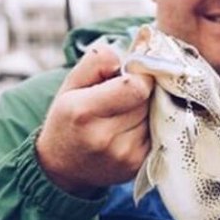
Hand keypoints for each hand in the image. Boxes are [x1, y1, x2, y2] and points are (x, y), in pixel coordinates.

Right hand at [36, 40, 153, 195]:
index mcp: (84, 112)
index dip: (140, 75)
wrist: (62, 168)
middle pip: (147, 101)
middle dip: (141, 92)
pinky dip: (147, 128)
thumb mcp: (71, 85)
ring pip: (154, 118)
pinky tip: (129, 130)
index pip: (136, 87)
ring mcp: (123, 155)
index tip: (133, 74)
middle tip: (124, 95)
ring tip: (123, 114)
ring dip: (145, 111)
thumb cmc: (67, 120)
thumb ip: (97, 62)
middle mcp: (104, 137)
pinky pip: (156, 135)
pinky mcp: (137, 166)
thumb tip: (133, 51)